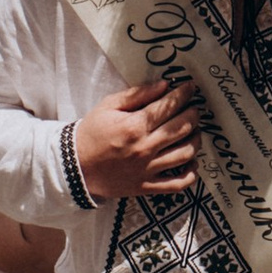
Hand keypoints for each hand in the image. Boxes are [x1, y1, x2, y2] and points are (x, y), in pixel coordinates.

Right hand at [71, 75, 203, 203]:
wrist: (75, 167)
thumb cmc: (92, 133)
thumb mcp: (108, 106)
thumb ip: (138, 94)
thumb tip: (165, 85)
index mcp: (134, 126)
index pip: (169, 106)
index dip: (184, 94)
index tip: (190, 87)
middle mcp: (144, 148)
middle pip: (183, 128)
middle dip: (194, 114)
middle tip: (193, 108)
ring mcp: (147, 170)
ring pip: (186, 153)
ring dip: (196, 139)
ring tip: (193, 131)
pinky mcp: (147, 187)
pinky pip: (178, 183)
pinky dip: (191, 172)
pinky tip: (191, 160)